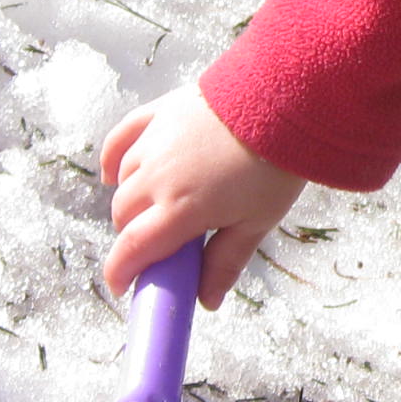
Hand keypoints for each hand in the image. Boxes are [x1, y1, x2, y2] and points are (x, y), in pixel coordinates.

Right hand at [99, 84, 308, 309]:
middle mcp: (157, 176)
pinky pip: (121, 138)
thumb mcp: (256, 222)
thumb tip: (206, 302)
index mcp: (180, 209)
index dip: (120, 272)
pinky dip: (114, 159)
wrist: (286, 99)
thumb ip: (225, 262)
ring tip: (156, 207)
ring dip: (132, 200)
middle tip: (159, 243)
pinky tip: (115, 174)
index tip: (121, 286)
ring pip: (123, 181)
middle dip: (133, 235)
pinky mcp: (158, 113)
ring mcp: (154, 142)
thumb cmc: (274, 165)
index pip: (133, 249)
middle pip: (123, 216)